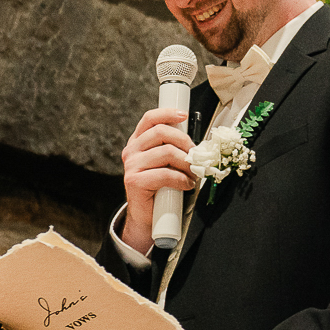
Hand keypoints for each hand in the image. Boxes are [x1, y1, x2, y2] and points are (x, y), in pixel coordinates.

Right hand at [118, 108, 194, 255]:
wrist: (148, 216)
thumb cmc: (161, 188)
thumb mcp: (167, 164)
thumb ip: (174, 149)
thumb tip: (198, 144)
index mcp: (138, 142)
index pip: (149, 119)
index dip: (167, 113)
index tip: (184, 115)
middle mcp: (132, 151)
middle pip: (161, 132)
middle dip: (185, 142)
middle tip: (195, 156)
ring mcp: (131, 165)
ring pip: (166, 152)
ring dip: (186, 163)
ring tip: (193, 174)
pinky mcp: (134, 181)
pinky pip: (165, 174)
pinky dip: (182, 179)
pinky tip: (187, 185)